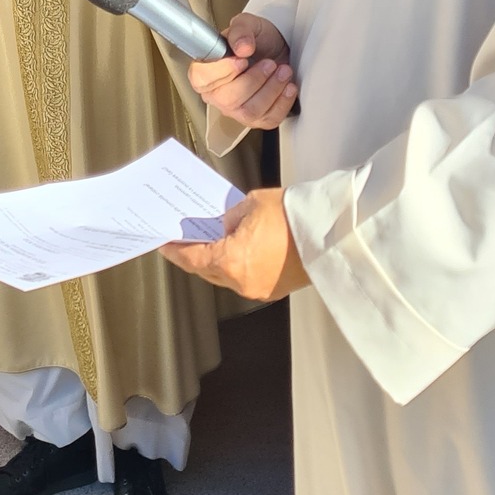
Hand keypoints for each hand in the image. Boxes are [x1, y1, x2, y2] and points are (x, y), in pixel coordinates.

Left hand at [161, 187, 308, 300]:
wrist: (329, 231)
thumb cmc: (292, 215)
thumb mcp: (250, 205)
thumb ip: (229, 218)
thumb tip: (224, 226)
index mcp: (230, 261)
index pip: (192, 258)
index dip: (176, 251)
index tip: (165, 245)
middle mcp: (241, 281)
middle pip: (207, 270)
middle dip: (196, 255)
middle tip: (187, 240)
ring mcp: (258, 289)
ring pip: (227, 277)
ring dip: (218, 261)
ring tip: (215, 242)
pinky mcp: (274, 289)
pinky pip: (246, 279)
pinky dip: (239, 266)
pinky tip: (240, 250)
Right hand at [188, 12, 298, 127]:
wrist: (276, 50)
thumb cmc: (257, 40)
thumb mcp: (247, 24)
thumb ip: (241, 30)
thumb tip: (242, 47)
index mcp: (205, 70)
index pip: (201, 79)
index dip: (222, 71)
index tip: (242, 60)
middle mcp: (216, 94)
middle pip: (228, 99)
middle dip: (254, 80)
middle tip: (269, 64)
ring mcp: (235, 109)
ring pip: (249, 111)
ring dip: (271, 90)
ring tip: (283, 71)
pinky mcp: (256, 118)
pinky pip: (268, 119)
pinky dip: (282, 103)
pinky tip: (288, 87)